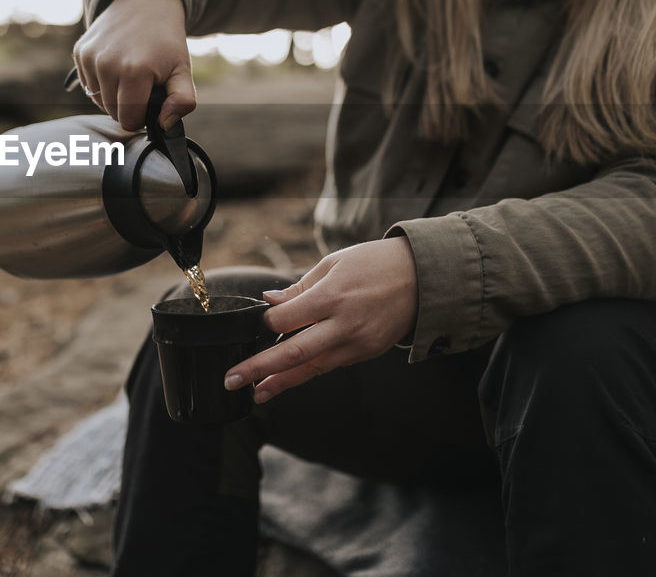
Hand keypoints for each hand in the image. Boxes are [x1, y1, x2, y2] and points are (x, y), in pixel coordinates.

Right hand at [72, 0, 195, 130]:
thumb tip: (165, 125)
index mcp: (134, 71)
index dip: (141, 117)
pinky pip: (88, 85)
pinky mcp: (80, 51)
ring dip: (113, 95)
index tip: (150, 101)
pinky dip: (101, 83)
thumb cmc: (165, 41)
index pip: (129, 120)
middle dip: (128, 106)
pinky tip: (115, 65)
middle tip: (142, 85)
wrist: (145, 2)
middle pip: (112, 112)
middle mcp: (107, 64)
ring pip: (98, 100)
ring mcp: (90, 57)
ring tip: (129, 74)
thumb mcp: (183, 70)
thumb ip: (182, 100)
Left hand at [224, 238, 418, 403]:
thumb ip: (300, 287)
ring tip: (256, 392)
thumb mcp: (334, 263)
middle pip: (294, 353)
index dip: (266, 325)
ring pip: (312, 368)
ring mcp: (357, 343)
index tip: (256, 324)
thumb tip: (269, 302)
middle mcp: (344, 325)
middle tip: (232, 380)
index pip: (286, 320)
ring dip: (281, 382)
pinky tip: (288, 379)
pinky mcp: (366, 353)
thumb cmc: (375, 263)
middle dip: (259, 369)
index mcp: (332, 296)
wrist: (423, 278)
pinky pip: (330, 365)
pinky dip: (307, 372)